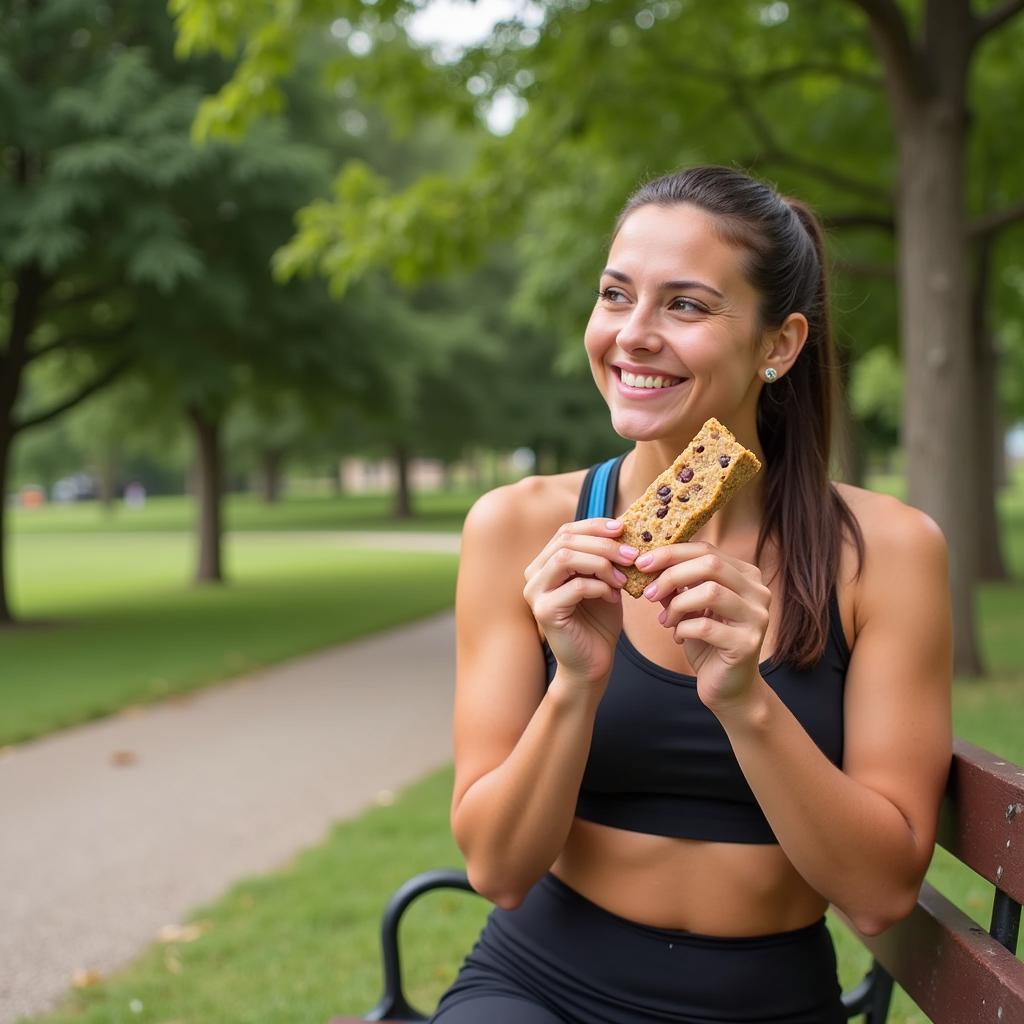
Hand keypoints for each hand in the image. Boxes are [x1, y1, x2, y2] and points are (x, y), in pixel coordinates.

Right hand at [523, 518, 636, 692]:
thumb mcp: (604, 581)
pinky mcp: (544, 611)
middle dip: (604, 545)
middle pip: (566, 541)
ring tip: (623, 578)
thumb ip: (605, 557)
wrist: (592, 664)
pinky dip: (600, 587)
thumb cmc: (598, 622)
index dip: (594, 525)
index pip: (566, 531)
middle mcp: (534, 575)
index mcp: (545, 564)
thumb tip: (623, 527)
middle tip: (632, 555)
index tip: (623, 528)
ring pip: (566, 558)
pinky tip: (614, 598)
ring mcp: (535, 593)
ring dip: (601, 563)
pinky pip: (575, 587)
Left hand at [636, 542, 771, 710]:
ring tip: (665, 620)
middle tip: (648, 592)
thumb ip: (676, 584)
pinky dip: (683, 629)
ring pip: (710, 592)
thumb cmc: (707, 642)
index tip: (642, 563)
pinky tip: (678, 637)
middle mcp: (758, 592)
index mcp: (745, 576)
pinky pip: (705, 626)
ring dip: (678, 604)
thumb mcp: (689, 607)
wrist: (727, 687)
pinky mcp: (748, 644)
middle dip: (671, 574)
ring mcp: (757, 617)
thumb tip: (647, 562)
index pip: (707, 550)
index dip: (671, 553)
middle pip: (711, 564)